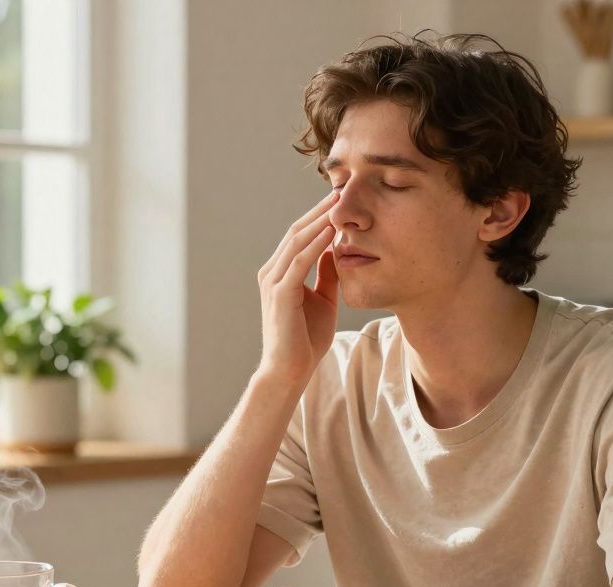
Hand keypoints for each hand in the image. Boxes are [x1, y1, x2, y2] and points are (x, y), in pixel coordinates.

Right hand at [256, 192, 340, 389]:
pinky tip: (331, 231)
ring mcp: (273, 282)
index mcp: (279, 273)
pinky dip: (316, 244)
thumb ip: (326, 275)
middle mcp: (271, 272)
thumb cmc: (305, 340)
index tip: (340, 199)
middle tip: (341, 189)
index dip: (319, 216)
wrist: (290, 371)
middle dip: (319, 210)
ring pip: (297, 242)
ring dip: (319, 220)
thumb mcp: (324, 300)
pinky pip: (299, 262)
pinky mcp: (280, 294)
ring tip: (338, 202)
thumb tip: (337, 251)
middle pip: (296, 231)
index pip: (299, 236)